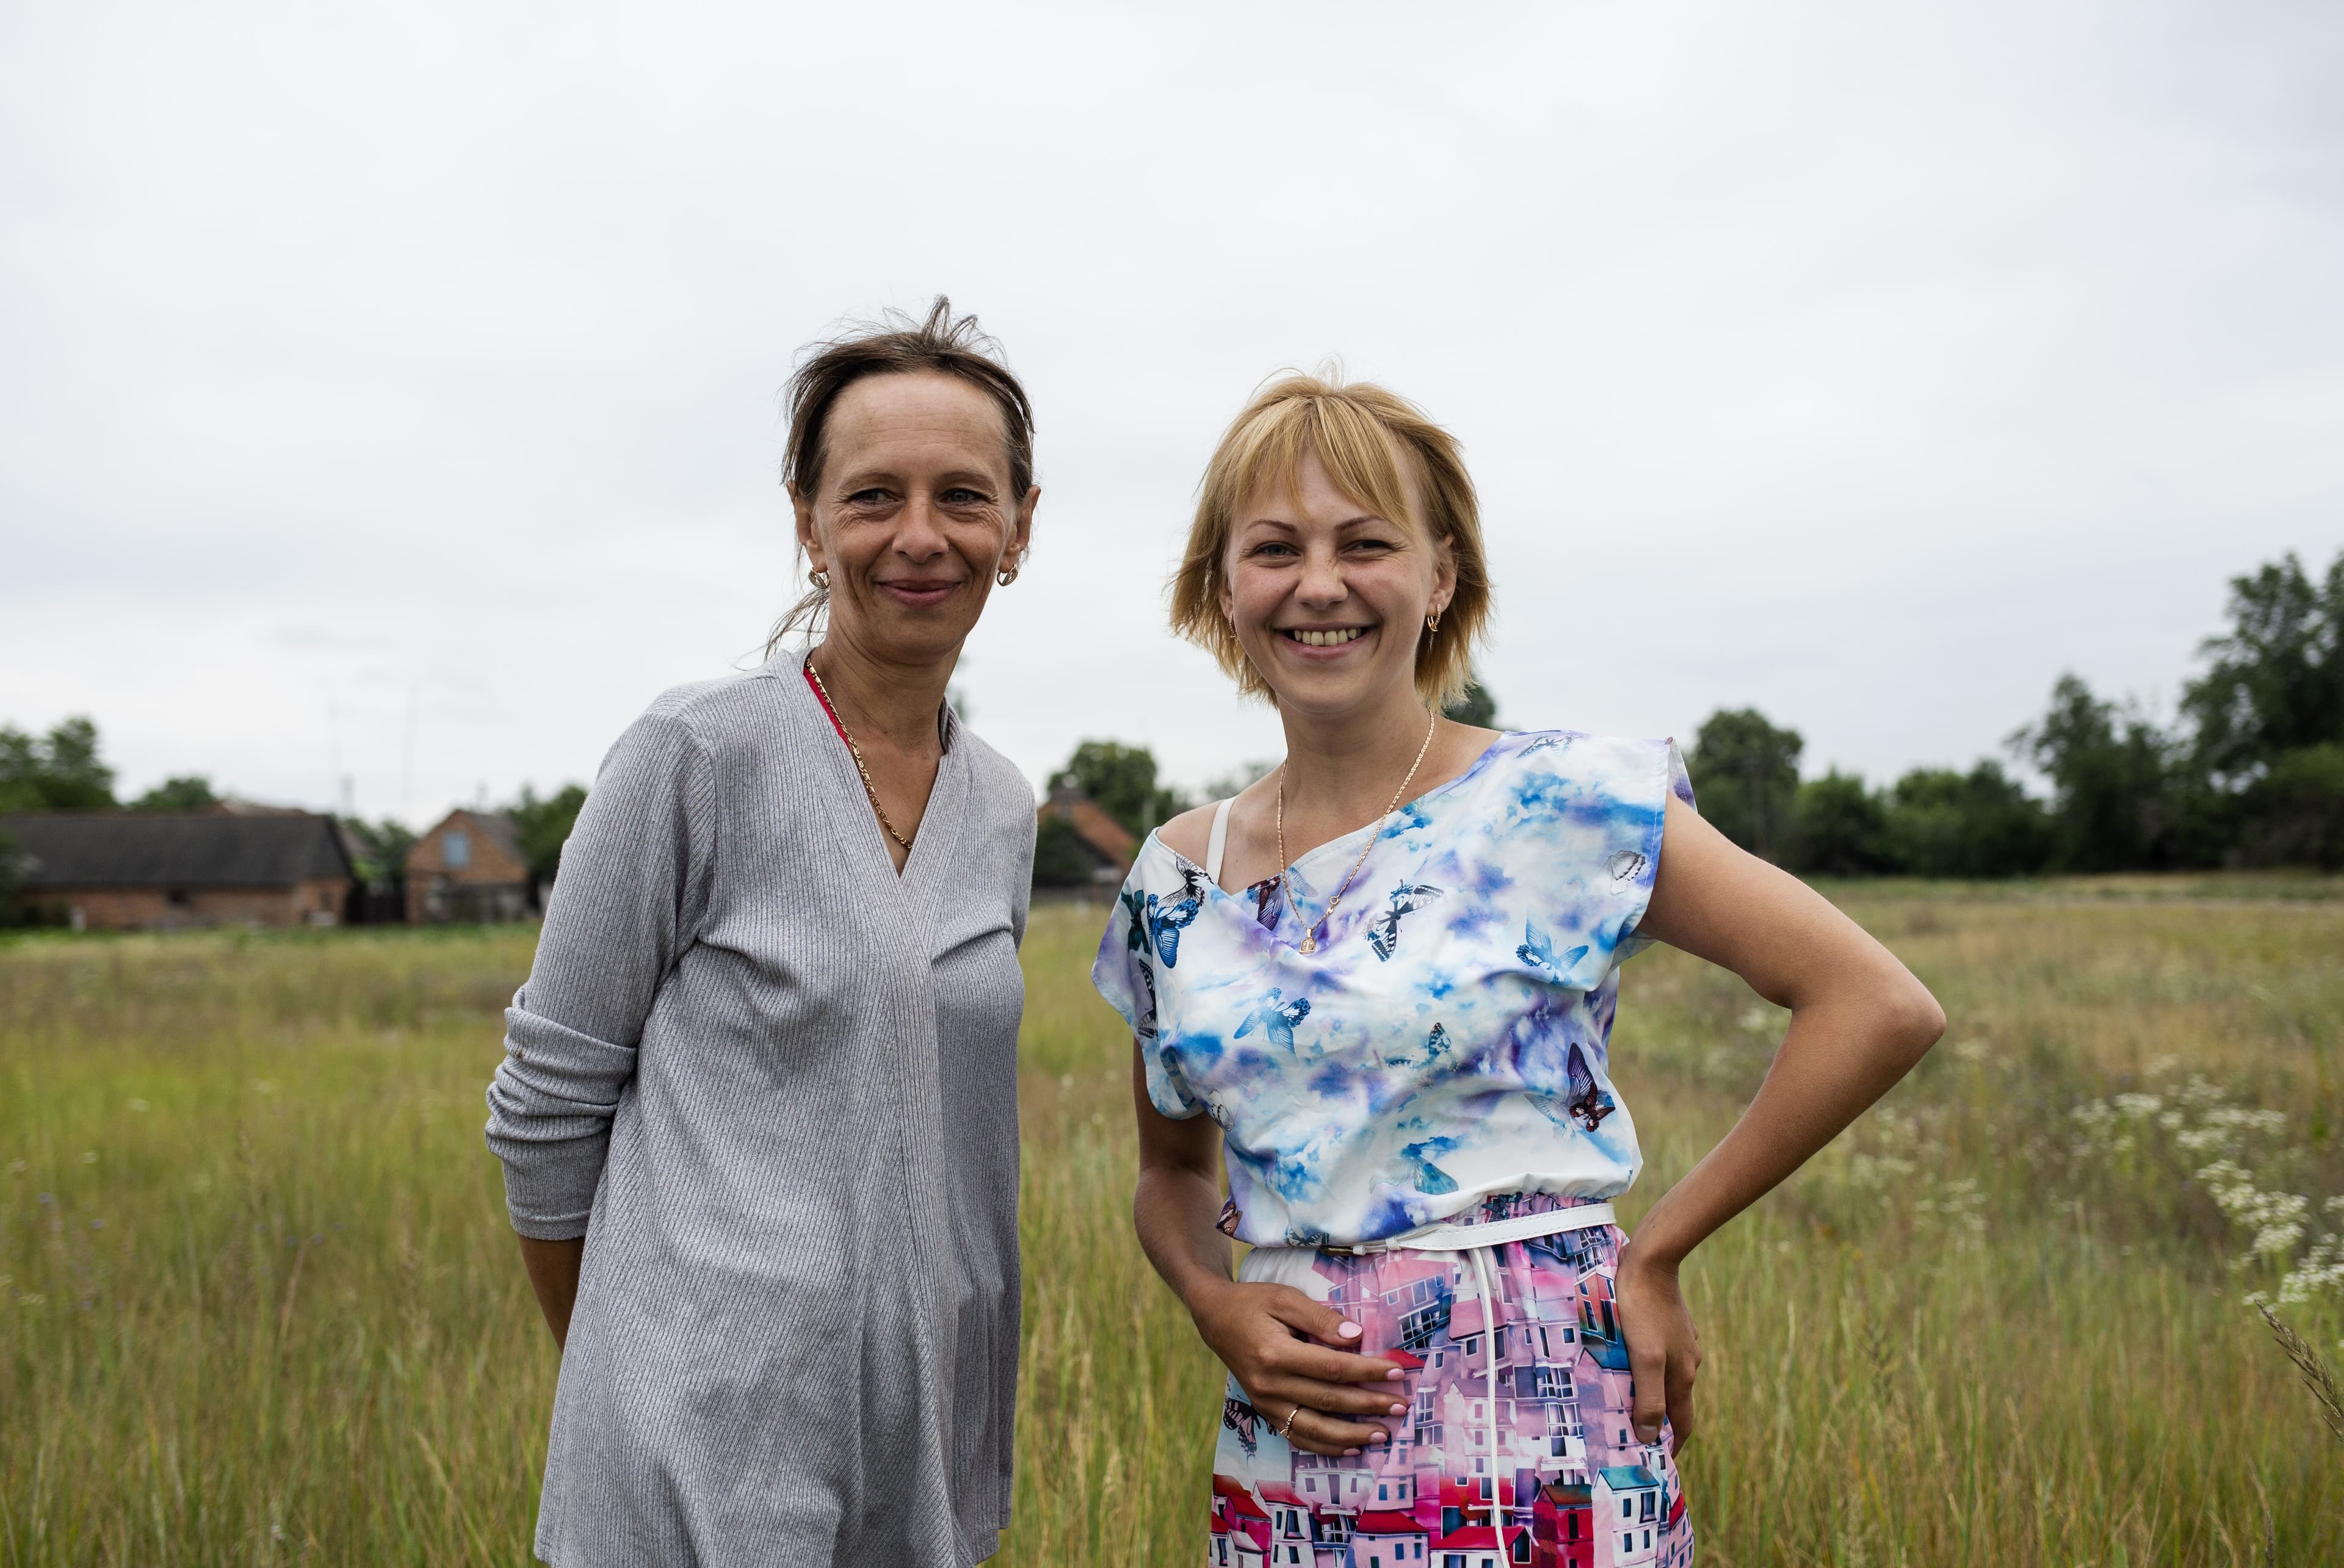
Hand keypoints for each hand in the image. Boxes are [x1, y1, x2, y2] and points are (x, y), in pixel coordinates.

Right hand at [1188, 1278, 1409, 1457]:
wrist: (1215, 1318)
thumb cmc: (1253, 1302)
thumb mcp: (1285, 1298)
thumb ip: (1320, 1318)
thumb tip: (1356, 1337)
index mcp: (1276, 1354)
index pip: (1333, 1368)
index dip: (1367, 1372)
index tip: (1396, 1371)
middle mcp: (1270, 1384)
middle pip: (1329, 1400)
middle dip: (1369, 1405)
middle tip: (1401, 1405)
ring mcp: (1266, 1402)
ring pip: (1315, 1428)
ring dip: (1352, 1434)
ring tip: (1383, 1433)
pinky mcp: (1264, 1411)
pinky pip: (1297, 1436)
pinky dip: (1325, 1446)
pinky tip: (1351, 1447)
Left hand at [1616, 1244, 1700, 1454]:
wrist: (1651, 1262)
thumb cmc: (1642, 1310)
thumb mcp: (1644, 1358)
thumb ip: (1648, 1397)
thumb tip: (1651, 1436)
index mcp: (1682, 1375)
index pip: (1682, 1422)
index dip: (1672, 1444)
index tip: (1659, 1460)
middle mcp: (1687, 1361)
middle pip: (1675, 1401)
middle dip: (1659, 1421)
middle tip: (1634, 1434)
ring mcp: (1680, 1341)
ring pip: (1667, 1377)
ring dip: (1651, 1392)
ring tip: (1625, 1400)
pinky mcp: (1669, 1324)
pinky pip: (1660, 1355)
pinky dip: (1647, 1368)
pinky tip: (1627, 1363)